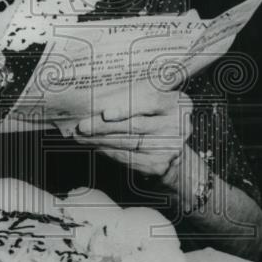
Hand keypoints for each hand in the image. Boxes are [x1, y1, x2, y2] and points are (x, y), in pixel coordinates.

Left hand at [72, 85, 192, 180]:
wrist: (169, 149)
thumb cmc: (152, 118)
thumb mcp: (150, 102)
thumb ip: (133, 95)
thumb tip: (98, 97)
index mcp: (179, 103)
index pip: (151, 102)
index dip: (127, 108)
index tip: (105, 113)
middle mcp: (179, 125)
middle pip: (136, 125)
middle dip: (104, 126)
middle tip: (82, 126)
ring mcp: (171, 147)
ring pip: (128, 142)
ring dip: (101, 140)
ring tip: (82, 136)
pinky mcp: (159, 165)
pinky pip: (128, 158)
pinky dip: (108, 152)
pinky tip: (94, 146)